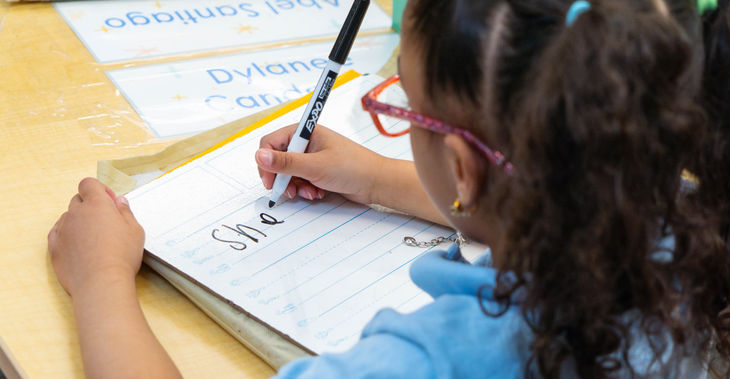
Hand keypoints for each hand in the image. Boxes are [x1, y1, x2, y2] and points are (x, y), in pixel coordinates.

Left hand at [48, 178, 144, 297]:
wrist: (101, 282)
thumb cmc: (122, 255)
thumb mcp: (135, 230)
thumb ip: (126, 212)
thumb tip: (119, 201)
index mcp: (96, 204)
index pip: (88, 184)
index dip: (99, 190)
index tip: (109, 202)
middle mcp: (75, 213)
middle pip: (78, 200)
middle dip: (90, 206)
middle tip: (104, 223)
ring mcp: (62, 229)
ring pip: (68, 217)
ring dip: (78, 222)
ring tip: (93, 239)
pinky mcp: (54, 246)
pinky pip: (58, 233)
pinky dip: (67, 235)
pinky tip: (79, 246)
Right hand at [256, 124, 385, 204]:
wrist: (376, 183)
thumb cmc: (352, 168)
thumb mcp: (314, 166)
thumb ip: (285, 163)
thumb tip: (259, 156)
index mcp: (305, 132)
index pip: (271, 142)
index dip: (267, 162)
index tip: (270, 181)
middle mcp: (307, 143)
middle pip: (278, 159)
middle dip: (281, 178)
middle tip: (287, 191)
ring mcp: (313, 157)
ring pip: (288, 173)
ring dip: (294, 186)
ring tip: (307, 192)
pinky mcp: (318, 171)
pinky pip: (300, 180)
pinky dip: (304, 189)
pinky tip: (316, 193)